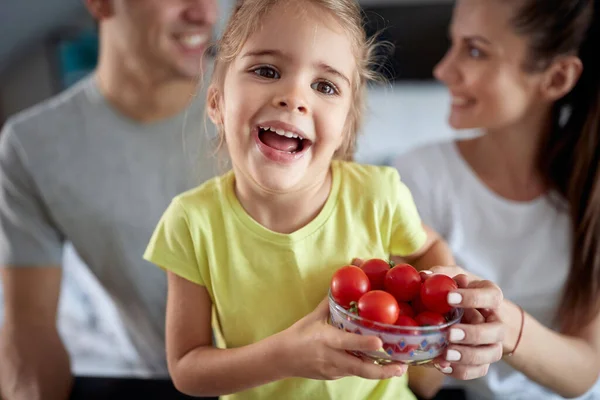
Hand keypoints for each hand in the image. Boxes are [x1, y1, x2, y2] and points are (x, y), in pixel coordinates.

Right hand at [277, 298, 407, 380]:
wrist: (281, 358)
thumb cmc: (298, 334)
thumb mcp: (313, 317)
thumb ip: (331, 304)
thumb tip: (342, 286)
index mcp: (326, 340)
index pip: (348, 343)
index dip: (365, 343)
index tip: (380, 342)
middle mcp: (332, 358)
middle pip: (360, 368)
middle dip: (383, 370)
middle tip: (402, 366)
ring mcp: (333, 370)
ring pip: (360, 373)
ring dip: (380, 372)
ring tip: (398, 367)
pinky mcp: (334, 377)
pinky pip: (352, 372)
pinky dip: (366, 368)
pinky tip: (378, 365)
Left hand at [423, 267, 504, 379]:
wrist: (470, 311)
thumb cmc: (458, 290)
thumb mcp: (452, 276)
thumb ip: (440, 275)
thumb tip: (423, 276)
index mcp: (491, 296)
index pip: (490, 296)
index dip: (472, 298)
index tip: (449, 298)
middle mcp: (497, 321)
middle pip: (496, 331)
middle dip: (473, 334)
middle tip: (450, 333)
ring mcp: (493, 343)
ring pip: (491, 354)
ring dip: (469, 356)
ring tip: (446, 354)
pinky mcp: (484, 360)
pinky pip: (479, 370)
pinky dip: (462, 371)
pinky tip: (443, 365)